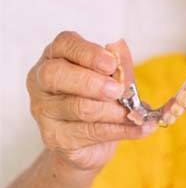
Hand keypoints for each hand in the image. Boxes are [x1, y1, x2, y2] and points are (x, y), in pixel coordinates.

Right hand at [26, 32, 156, 170]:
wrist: (88, 143)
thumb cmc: (99, 100)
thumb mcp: (112, 78)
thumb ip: (117, 63)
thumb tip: (120, 46)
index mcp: (56, 57)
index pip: (64, 45)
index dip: (88, 53)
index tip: (111, 63)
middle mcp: (42, 82)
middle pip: (57, 76)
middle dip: (93, 83)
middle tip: (117, 90)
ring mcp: (44, 111)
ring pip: (79, 107)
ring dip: (114, 111)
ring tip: (136, 113)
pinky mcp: (56, 138)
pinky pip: (91, 132)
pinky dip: (123, 130)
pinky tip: (142, 127)